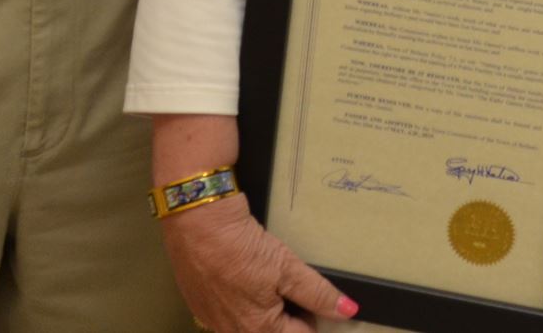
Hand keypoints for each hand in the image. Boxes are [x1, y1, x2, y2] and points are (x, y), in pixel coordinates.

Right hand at [160, 193, 358, 330]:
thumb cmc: (240, 246)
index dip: (314, 316)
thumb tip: (348, 312)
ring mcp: (213, 322)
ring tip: (267, 278)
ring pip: (253, 326)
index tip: (311, 294)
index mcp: (257, 331)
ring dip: (266, 309)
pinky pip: (230, 316)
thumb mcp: (285, 267)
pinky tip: (243, 277)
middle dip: (289, 314)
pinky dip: (243, 302)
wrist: (195, 221)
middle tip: (288, 281)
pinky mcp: (200, 307)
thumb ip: (317, 294)